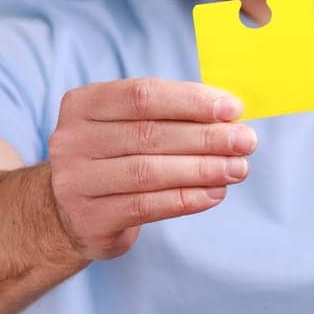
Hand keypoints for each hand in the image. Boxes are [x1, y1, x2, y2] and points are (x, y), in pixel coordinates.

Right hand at [47, 79, 255, 260]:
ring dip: (202, 169)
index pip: (142, 95)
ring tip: (238, 169)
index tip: (233, 109)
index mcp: (83, 104)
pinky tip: (215, 193)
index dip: (191, 101)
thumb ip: (169, 114)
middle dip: (206, 137)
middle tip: (246, 141)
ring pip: (148, 172)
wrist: (68, 213)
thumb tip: (229, 116)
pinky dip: (186, 199)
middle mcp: (71, 140)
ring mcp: (74, 181)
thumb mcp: (127, 125)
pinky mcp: (89, 219)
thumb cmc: (114, 157)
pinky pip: (146, 207)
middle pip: (149, 134)